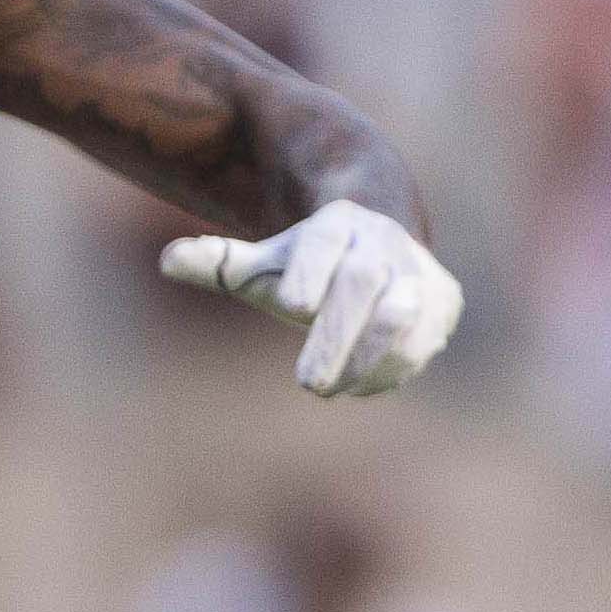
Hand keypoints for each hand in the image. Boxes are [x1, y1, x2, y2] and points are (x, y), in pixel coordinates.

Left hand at [158, 200, 462, 397]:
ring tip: (330, 388)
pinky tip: (361, 385)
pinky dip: (392, 368)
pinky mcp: (443, 301)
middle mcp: (381, 241)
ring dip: (367, 358)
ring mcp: (418, 271)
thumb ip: (221, 263)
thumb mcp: (265, 262)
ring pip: (404, 313)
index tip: (291, 304)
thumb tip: (167, 260)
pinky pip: (424, 339)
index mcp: (334, 223)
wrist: (381, 240)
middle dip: (336, 334)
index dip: (310, 270)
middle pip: (362, 280)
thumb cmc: (309, 265)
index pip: (321, 242)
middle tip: (307, 385)